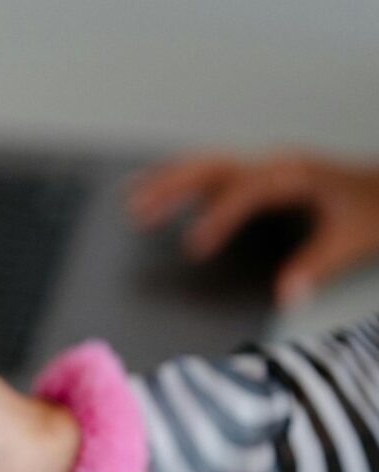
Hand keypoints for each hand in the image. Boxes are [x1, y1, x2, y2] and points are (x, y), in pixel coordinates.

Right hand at [129, 153, 378, 305]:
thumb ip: (316, 265)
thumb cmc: (372, 208)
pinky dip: (180, 184)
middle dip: (170, 188)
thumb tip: (285, 294)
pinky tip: (157, 198)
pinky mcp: (256, 178)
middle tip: (136, 212)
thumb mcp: (352, 238)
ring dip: (166, 182)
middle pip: (211, 167)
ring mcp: (262, 168)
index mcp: (294, 173)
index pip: (245, 191)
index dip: (217, 218)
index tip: (194, 247)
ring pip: (204, 167)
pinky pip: (211, 177)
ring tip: (130, 201)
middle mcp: (273, 164)